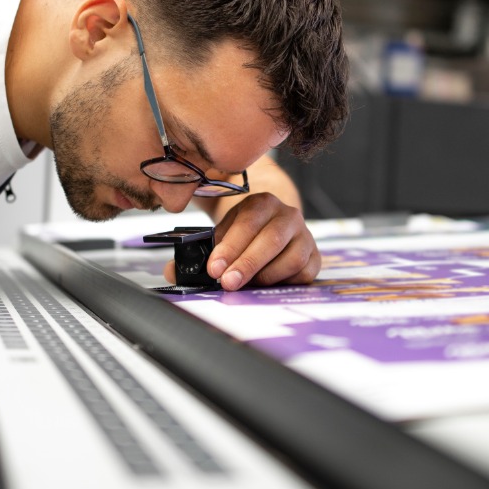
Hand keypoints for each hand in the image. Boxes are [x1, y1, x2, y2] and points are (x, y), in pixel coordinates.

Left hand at [166, 193, 319, 290]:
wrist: (275, 225)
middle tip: (228, 282)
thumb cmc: (245, 232)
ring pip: (292, 258)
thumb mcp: (222, 233)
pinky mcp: (315, 256)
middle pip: (271, 240)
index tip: (215, 268)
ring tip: (248, 285)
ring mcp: (304, 235)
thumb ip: (198, 252)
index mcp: (262, 203)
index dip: (230, 247)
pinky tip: (268, 284)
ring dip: (267, 275)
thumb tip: (173, 272)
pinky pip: (304, 273)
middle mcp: (287, 215)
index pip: (247, 222)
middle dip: (247, 264)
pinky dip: (285, 282)